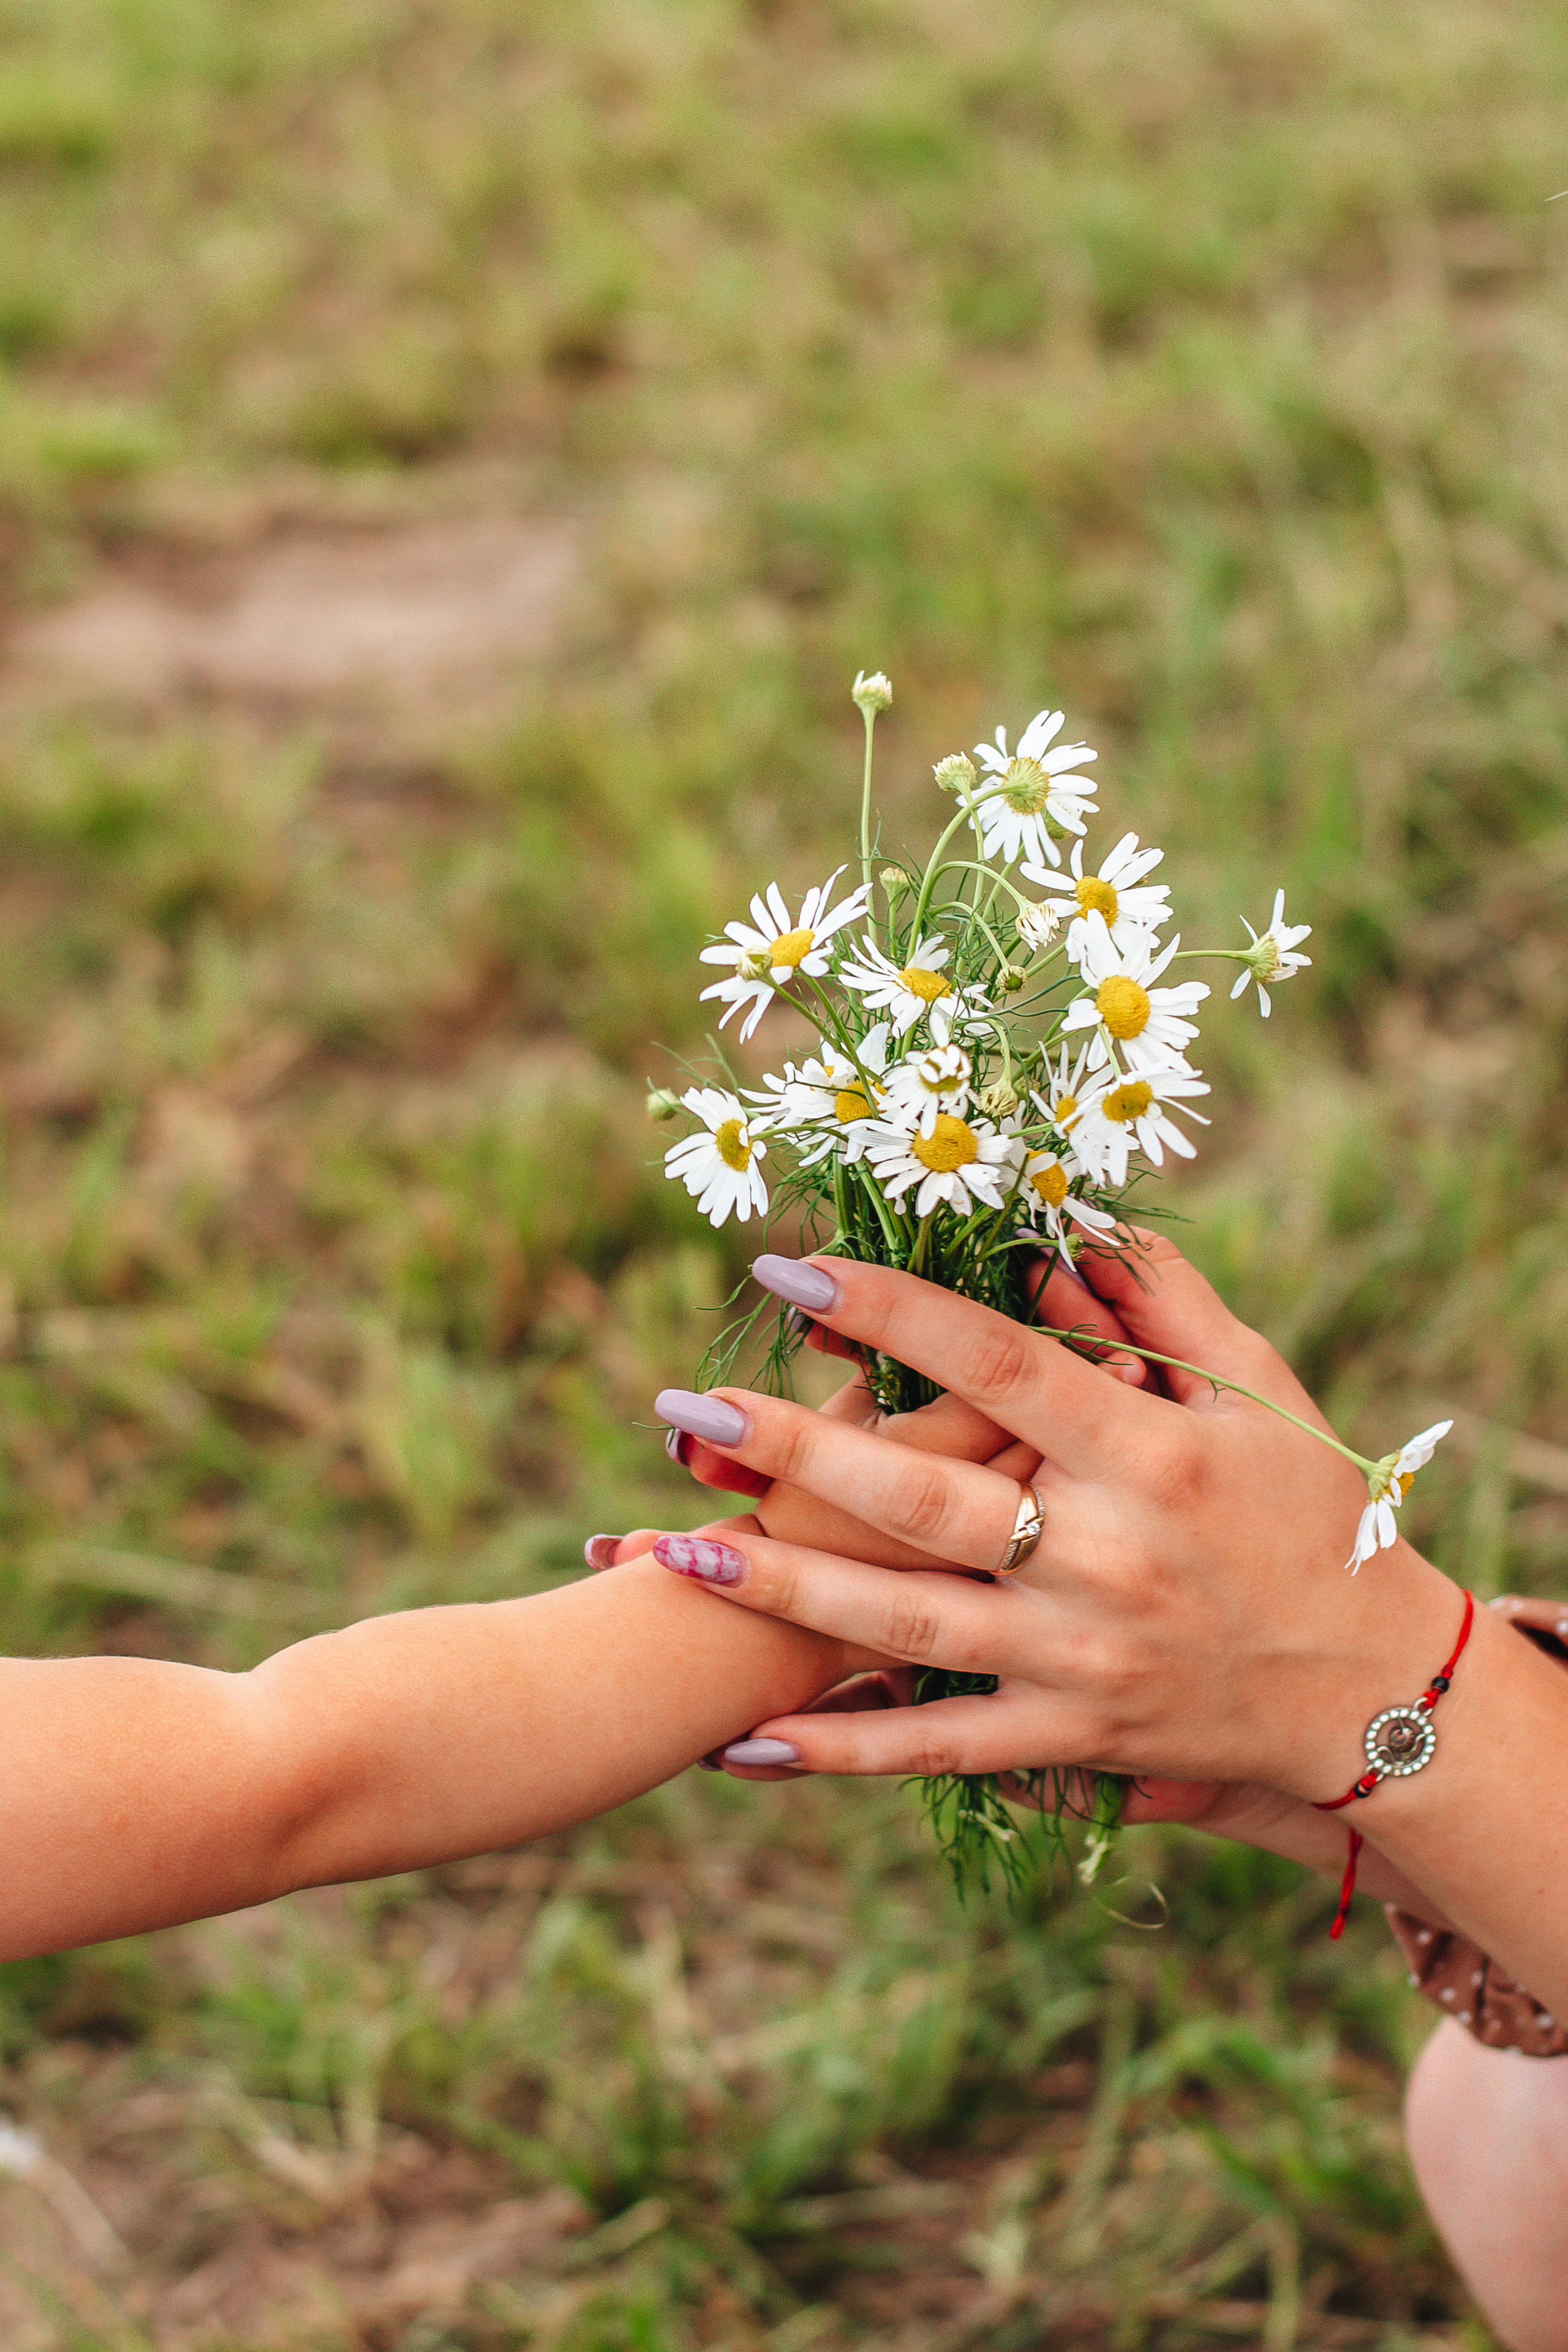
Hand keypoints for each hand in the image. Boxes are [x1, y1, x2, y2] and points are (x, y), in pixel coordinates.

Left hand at [639, 1232, 1461, 1802]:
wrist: (1377, 1690)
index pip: (996, 1366)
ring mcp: (1083, 1662)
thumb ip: (1161, 1302)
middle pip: (925, 1500)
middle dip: (796, 1456)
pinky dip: (842, 1753)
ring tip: (676, 1555)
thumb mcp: (1259, 1388)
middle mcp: (1108, 1560)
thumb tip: (1057, 1228)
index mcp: (1152, 1452)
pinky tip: (745, 1741)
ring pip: (907, 1627)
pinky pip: (940, 1751)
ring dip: (785, 1593)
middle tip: (685, 1413)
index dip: (889, 1313)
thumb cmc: (1314, 1513)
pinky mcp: (1073, 1742)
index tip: (788, 1272)